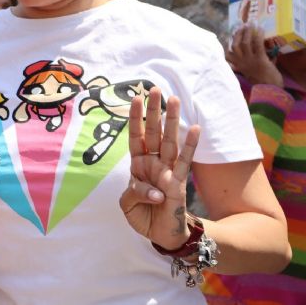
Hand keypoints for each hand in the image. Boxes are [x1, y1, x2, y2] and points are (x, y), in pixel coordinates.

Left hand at [119, 88, 200, 249]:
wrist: (161, 235)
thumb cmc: (144, 216)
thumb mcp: (128, 204)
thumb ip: (135, 192)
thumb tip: (155, 190)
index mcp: (138, 166)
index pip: (136, 137)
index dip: (135, 119)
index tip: (135, 98)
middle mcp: (153, 163)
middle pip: (153, 132)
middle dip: (154, 111)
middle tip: (155, 88)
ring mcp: (167, 171)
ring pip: (170, 140)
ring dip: (172, 120)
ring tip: (174, 99)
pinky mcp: (180, 183)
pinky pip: (185, 161)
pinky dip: (191, 145)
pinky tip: (196, 128)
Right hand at [226, 25, 283, 86]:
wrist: (269, 90)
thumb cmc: (260, 82)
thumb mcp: (248, 73)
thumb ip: (244, 65)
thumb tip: (246, 56)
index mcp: (237, 66)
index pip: (227, 54)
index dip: (227, 43)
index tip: (230, 35)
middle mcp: (241, 62)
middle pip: (235, 45)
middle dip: (238, 34)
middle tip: (242, 26)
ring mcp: (250, 60)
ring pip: (245, 43)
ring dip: (248, 33)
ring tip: (250, 25)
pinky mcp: (260, 59)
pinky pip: (257, 45)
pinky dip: (259, 36)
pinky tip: (260, 29)